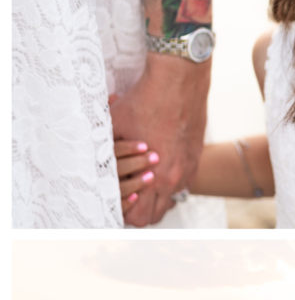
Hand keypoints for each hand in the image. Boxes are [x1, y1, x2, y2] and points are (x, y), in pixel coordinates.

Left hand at [109, 53, 210, 225]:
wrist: (179, 81)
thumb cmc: (145, 102)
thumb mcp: (114, 127)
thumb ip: (106, 151)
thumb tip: (93, 160)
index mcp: (154, 177)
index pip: (140, 218)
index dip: (125, 214)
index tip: (115, 202)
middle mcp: (175, 178)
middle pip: (156, 215)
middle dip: (140, 211)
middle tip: (127, 197)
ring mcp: (188, 168)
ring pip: (171, 200)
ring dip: (157, 196)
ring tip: (142, 182)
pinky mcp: (196, 157)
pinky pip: (183, 183)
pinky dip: (171, 182)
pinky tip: (159, 166)